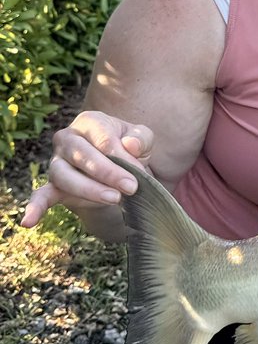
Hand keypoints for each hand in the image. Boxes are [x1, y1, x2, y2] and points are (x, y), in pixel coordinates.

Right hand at [21, 110, 153, 227]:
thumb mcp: (142, 140)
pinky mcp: (54, 186)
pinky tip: (29, 221)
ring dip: (89, 189)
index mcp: (90, 122)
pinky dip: (35, 208)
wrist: (119, 173)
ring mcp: (57, 162)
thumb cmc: (129, 150)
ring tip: (114, 199)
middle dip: (108, 173)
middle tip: (131, 188)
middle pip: (82, 154)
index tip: (140, 173)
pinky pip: (41, 195)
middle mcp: (68, 139)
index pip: (103, 138)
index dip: (122, 157)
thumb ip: (141, 138)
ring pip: (65, 175)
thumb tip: (131, 146)